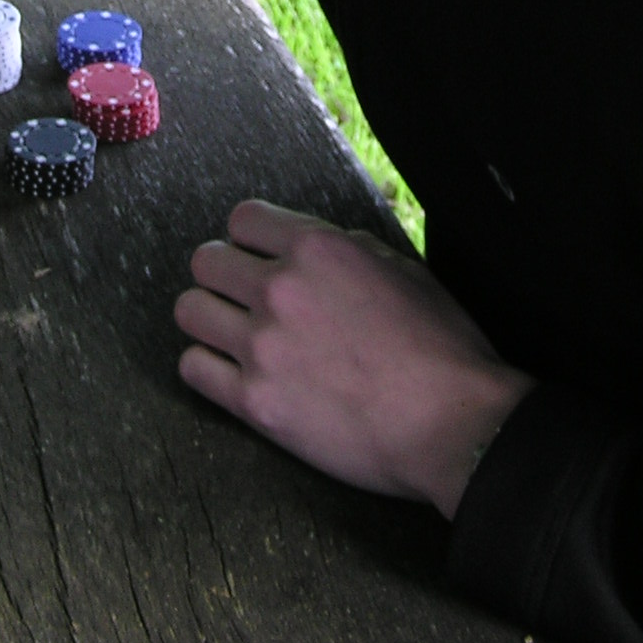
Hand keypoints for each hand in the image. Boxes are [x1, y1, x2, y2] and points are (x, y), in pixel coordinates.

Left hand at [174, 199, 533, 517]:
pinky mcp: (254, 402)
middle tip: (242, 297)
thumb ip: (347, 249)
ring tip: (231, 333)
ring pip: (190, 311)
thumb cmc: (441, 348)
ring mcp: (262, 346)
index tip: (259, 257)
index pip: (243, 219)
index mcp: (318, 249)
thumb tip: (312, 248)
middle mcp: (280, 289)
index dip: (251, 238)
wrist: (452, 423)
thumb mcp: (402, 269)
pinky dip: (207, 367)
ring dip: (209, 317)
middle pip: (207, 261)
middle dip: (224, 275)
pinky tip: (231, 372)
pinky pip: (193, 369)